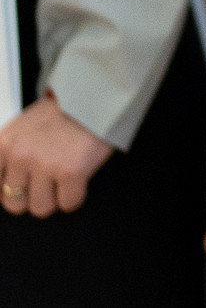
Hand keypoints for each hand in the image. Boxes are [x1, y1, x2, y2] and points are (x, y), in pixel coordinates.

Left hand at [0, 95, 114, 216]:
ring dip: (54, 199)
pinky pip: (69, 203)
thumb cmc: (63, 112)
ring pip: (41, 208)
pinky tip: (79, 181)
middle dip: (32, 198)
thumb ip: (12, 152)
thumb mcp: (23, 127)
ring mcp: (46, 165)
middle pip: (15, 204)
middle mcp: (21, 156)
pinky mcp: (71, 172)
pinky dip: (75, 196)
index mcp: (5, 144)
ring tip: (63, 182)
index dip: (11, 191)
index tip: (24, 187)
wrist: (95, 99)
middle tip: (46, 186)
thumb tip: (6, 185)